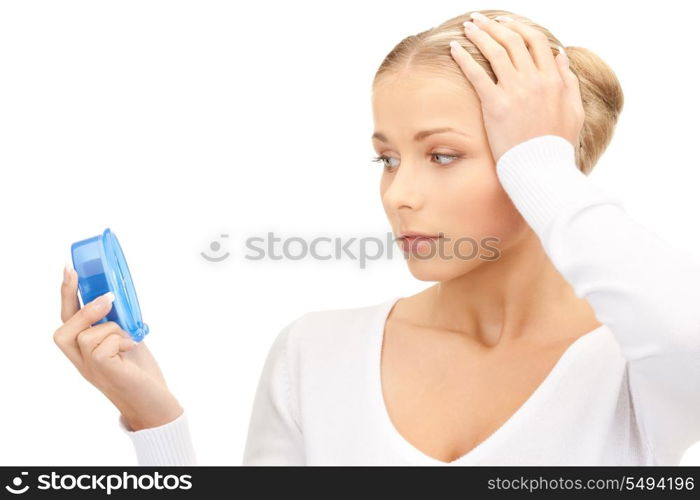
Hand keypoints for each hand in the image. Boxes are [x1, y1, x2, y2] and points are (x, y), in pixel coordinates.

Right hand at [54, 265, 183, 430]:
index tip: (70, 269)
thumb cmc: (141, 375)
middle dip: (82, 309)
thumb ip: (116, 323)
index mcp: (85, 351)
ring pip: (85, 334)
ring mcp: (91, 368)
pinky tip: (132, 346)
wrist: (154, 404)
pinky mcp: (104, 371)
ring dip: (111, 327)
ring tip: (129, 337)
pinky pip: (101, 345)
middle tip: (108, 298)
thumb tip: (117, 297)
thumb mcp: (126, 341)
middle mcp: (82, 361)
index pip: (68, 320)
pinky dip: (119, 339)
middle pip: (64, 329)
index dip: (67, 295)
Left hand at [449, 12, 583, 162]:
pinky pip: (477, 74)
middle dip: (495, 25)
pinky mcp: (496, 105)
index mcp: (553, 79)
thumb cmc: (556, 145)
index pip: (536, 40)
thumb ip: (568, 81)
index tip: (505, 23)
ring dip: (480, 35)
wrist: (541, 169)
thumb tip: (560, 55)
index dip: (518, 27)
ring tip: (468, 27)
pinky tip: (455, 48)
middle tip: (480, 20)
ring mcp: (515, 91)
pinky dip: (465, 58)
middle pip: (513, 40)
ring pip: (496, 52)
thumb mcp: (573, 110)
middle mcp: (535, 80)